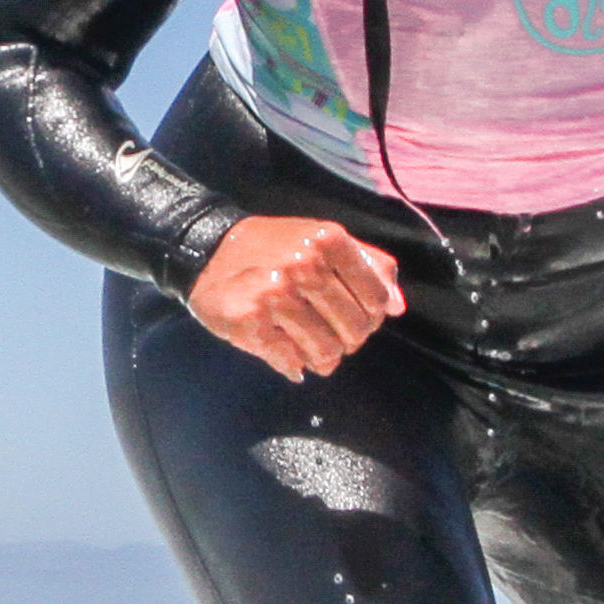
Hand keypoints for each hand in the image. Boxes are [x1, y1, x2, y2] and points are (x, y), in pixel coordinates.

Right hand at [186, 214, 404, 381]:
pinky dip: (293, 363)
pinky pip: (293, 362)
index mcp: (328, 240)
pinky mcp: (252, 321)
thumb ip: (368, 266)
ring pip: (328, 351)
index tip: (351, 313)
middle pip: (356, 329)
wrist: (206, 250)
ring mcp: (277, 294)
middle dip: (346, 339)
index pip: (377, 298)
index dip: (370, 315)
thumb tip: (397, 308)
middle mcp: (305, 264)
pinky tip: (283, 349)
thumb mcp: (322, 240)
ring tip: (306, 344)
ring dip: (320, 357)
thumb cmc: (273, 248)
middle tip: (326, 332)